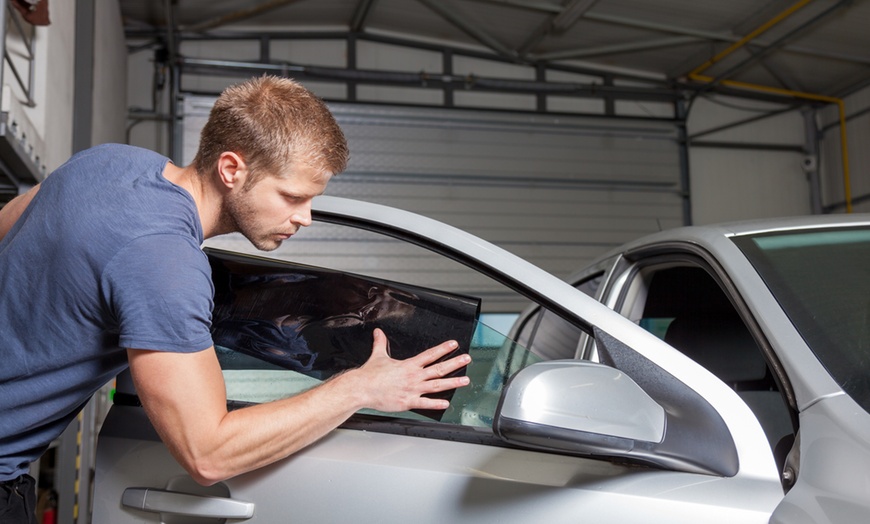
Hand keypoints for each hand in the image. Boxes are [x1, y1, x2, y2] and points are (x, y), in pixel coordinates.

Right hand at [351, 328, 470, 412]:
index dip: (443, 349)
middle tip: (467, 359)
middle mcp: (413, 376)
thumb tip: (378, 332)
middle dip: (455, 363)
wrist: (361, 388)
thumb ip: (380, 343)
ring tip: (465, 380)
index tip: (454, 345)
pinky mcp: (407, 402)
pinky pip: (425, 403)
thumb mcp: (378, 355)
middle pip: (438, 368)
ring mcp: (412, 389)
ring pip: (437, 385)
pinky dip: (436, 403)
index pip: (430, 355)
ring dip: (452, 382)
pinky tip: (446, 403)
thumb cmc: (369, 375)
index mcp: (408, 365)